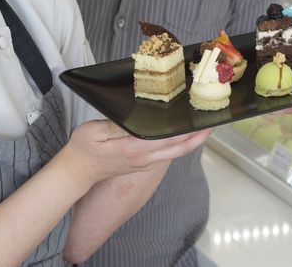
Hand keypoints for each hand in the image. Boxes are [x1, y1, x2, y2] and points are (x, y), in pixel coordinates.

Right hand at [59, 120, 212, 186]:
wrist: (77, 173)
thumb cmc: (83, 150)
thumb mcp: (94, 131)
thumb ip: (115, 124)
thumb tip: (135, 117)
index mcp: (134, 149)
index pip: (169, 139)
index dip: (187, 130)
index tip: (200, 118)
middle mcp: (144, 158)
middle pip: (180, 148)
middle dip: (199, 136)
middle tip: (213, 121)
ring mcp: (145, 163)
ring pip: (176, 152)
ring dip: (192, 140)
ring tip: (204, 125)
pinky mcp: (143, 163)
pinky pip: (168, 153)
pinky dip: (181, 143)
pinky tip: (184, 133)